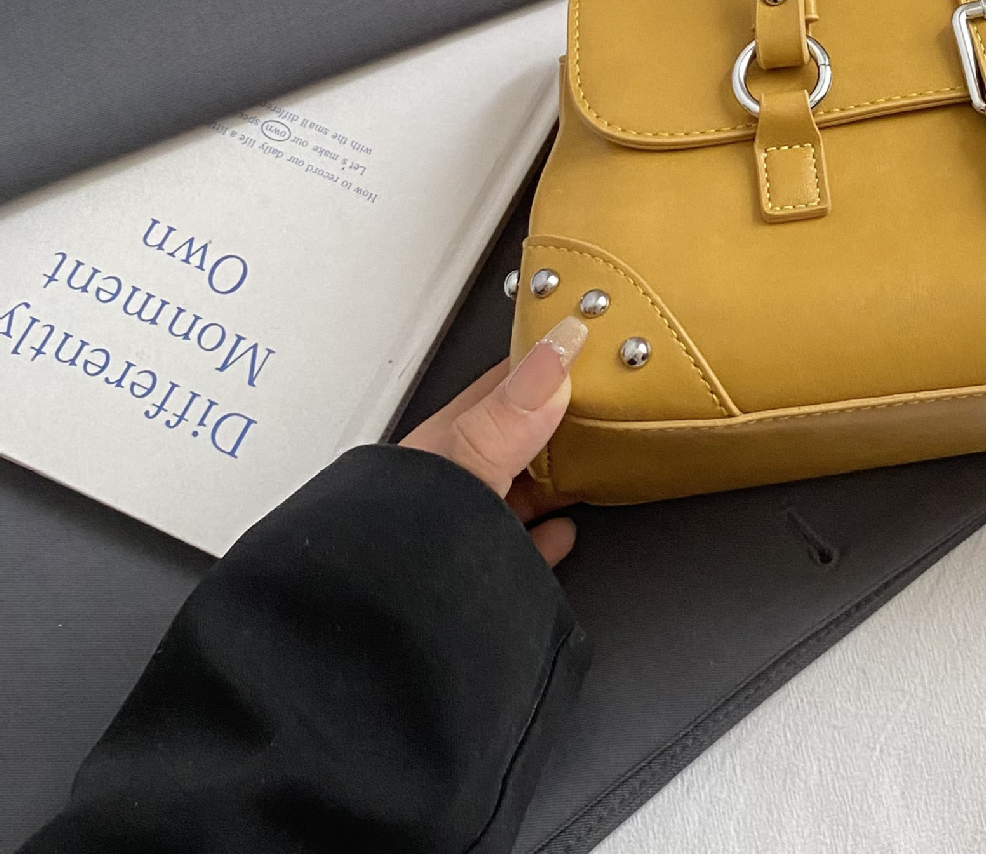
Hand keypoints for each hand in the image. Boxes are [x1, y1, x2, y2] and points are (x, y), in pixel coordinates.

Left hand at [400, 316, 586, 567]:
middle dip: (558, 419)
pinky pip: (518, 549)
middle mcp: (450, 484)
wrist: (371, 649)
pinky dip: (547, 534)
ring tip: (594, 458)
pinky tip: (565, 531)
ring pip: (518, 491)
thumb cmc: (400, 548)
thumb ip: (515, 413)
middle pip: (514, 439)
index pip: (502, 385)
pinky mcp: (473, 583)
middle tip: (609, 399)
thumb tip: (561, 344)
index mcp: (445, 444)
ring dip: (555, 475)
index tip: (590, 340)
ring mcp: (460, 534)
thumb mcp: (469, 466)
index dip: (545, 360)